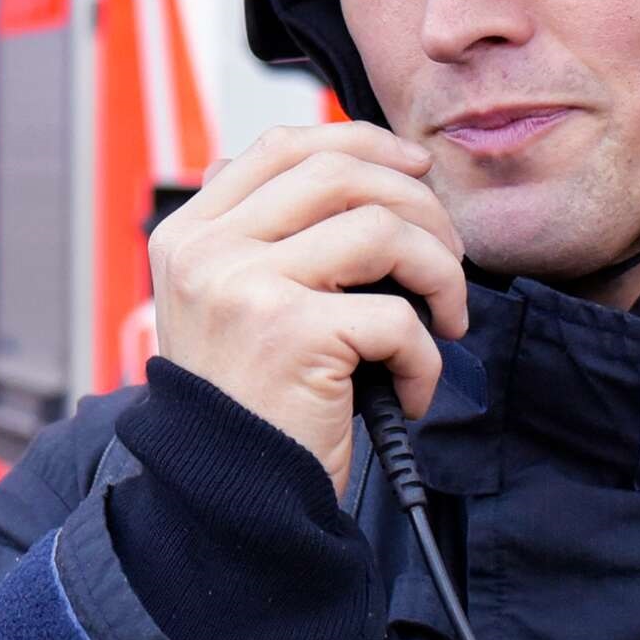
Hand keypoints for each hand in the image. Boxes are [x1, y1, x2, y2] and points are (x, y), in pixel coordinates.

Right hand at [145, 123, 467, 489]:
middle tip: (449, 255)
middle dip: (418, 204)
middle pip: (339, 174)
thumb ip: (265, 237)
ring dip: (439, 273)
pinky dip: (425, 357)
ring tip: (443, 319)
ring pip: (381, 230)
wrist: (230, 497)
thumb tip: (351, 170)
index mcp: (190, 234)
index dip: (362, 143)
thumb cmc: (249, 404)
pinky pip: (398, 317)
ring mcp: (244, 286)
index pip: (283, 146)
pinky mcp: (292, 333)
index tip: (415, 169)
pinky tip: (409, 388)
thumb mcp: (230, 304)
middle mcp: (207, 250)